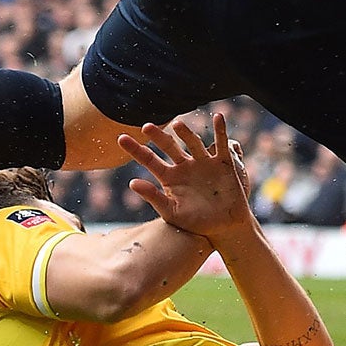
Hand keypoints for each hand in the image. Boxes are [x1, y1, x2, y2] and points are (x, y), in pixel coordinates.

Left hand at [119, 113, 253, 244]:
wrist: (224, 228)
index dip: (136, 149)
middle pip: (169, 146)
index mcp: (169, 177)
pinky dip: (221, 130)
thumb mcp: (171, 212)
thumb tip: (131, 183)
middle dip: (158, 136)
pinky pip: (221, 144)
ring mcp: (203, 162)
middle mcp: (185, 166)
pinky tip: (218, 117)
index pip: (149, 159)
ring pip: (193, 143)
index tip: (121, 138)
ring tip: (177, 125)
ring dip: (185, 133)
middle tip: (146, 127)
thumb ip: (153, 197)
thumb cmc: (196, 223)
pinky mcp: (222, 163)